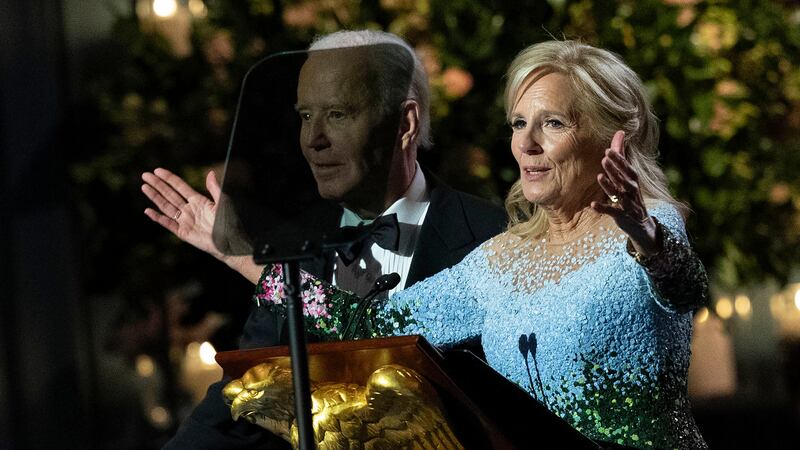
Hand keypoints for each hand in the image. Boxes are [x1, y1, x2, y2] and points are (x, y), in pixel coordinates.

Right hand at [142, 168, 224, 258]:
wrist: (230, 243)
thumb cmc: (229, 223)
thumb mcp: (223, 203)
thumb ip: (214, 188)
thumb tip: (210, 172)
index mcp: (198, 201)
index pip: (179, 186)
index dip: (169, 178)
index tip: (157, 170)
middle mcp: (189, 209)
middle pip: (170, 194)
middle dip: (158, 185)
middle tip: (145, 175)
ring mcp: (185, 221)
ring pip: (166, 206)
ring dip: (155, 197)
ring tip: (144, 187)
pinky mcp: (183, 233)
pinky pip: (168, 223)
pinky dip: (157, 217)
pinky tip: (148, 210)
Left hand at [591, 131, 659, 255]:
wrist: (642, 224)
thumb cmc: (632, 195)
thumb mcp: (628, 176)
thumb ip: (622, 156)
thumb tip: (620, 132)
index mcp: (633, 181)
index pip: (628, 169)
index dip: (620, 160)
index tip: (609, 150)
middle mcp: (631, 192)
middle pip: (623, 179)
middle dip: (615, 170)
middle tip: (604, 159)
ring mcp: (627, 204)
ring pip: (618, 194)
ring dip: (609, 186)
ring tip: (599, 177)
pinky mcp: (621, 216)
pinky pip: (612, 211)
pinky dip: (603, 208)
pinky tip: (592, 204)